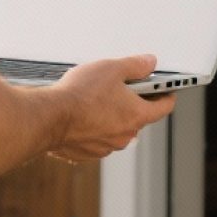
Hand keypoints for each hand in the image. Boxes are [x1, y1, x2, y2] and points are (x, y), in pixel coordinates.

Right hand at [47, 54, 174, 162]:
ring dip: (111, 116)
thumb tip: (150, 63)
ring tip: (93, 98)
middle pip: (137, 117)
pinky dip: (93, 127)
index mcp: (137, 115)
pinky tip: (81, 114)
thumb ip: (135, 65)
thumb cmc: (80, 94)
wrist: (50, 117)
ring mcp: (107, 147)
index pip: (164, 107)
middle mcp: (125, 135)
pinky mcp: (88, 153)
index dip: (166, 94)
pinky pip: (97, 138)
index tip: (165, 88)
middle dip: (131, 102)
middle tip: (117, 86)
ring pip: (116, 128)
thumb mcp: (112, 68)